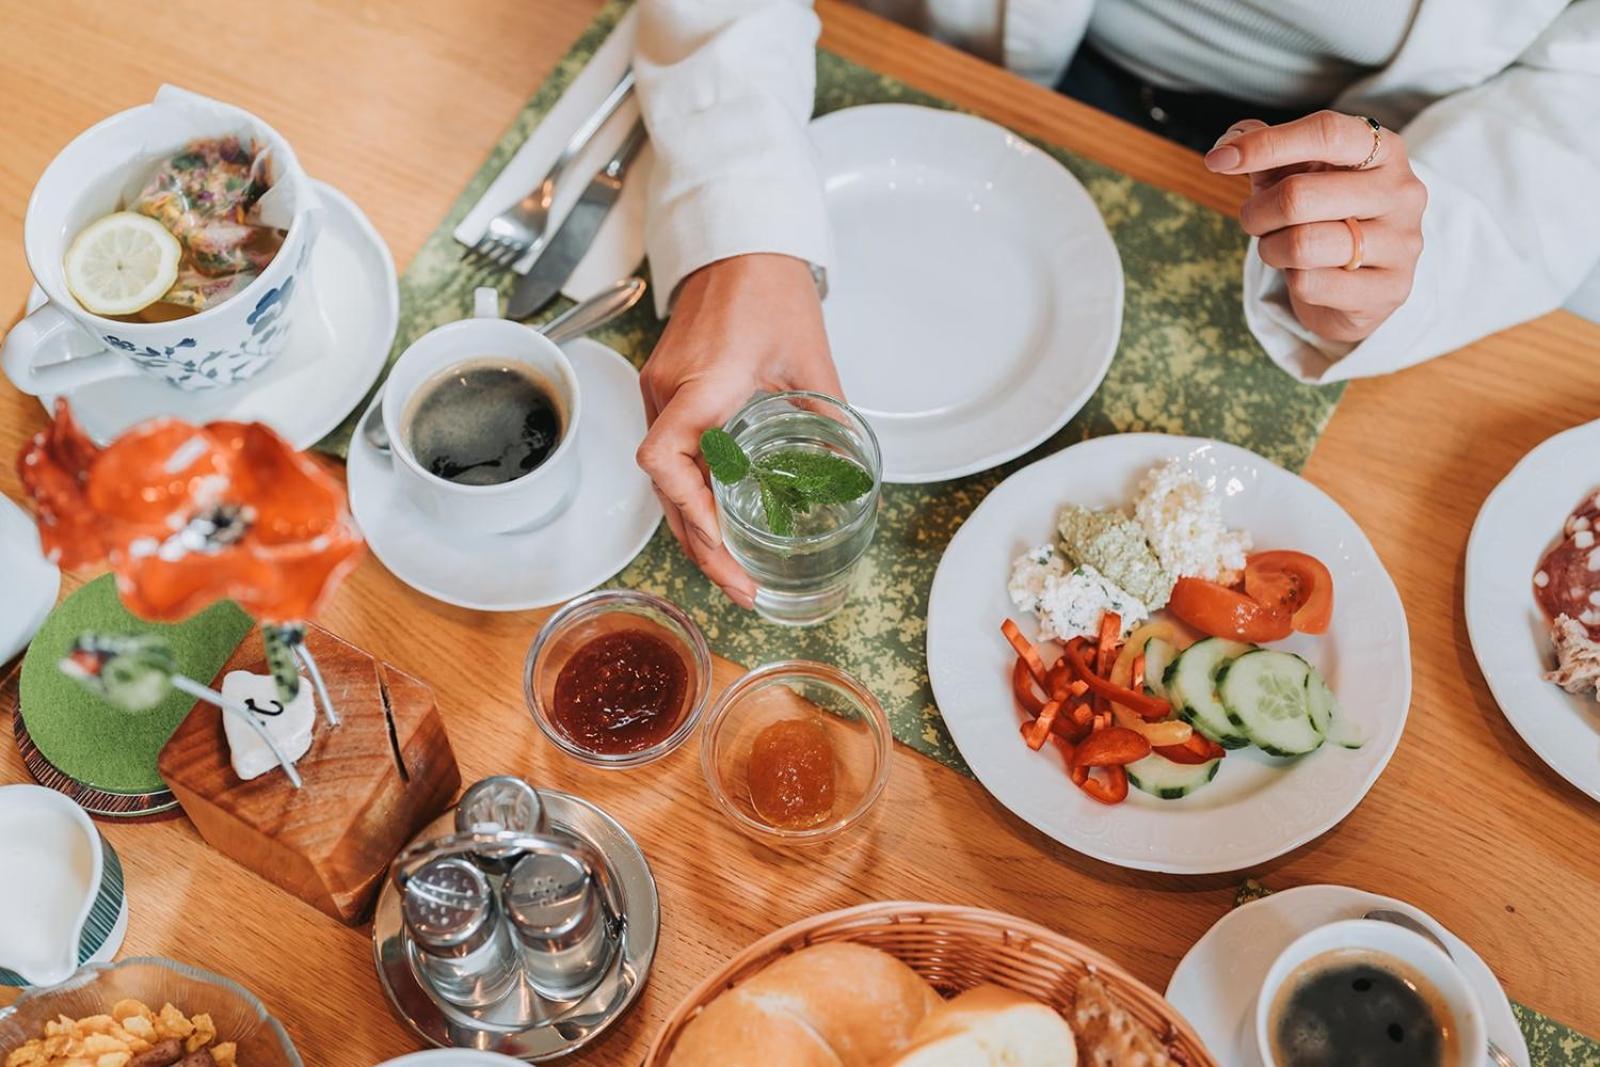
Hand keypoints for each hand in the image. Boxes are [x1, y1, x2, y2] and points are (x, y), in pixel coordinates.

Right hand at [636, 253, 839, 607]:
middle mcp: (668, 394)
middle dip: (703, 547)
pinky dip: (693, 499)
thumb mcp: (811, 360)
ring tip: (735, 573)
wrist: (737, 246)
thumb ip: (831, 419)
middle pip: (666, 490)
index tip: (724, 544)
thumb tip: (856, 478)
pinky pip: (671, 458)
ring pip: (666, 482)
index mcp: (702, 384)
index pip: (665, 459)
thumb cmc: (770, 290)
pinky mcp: (667, 395)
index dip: (691, 510)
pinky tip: (721, 527)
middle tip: (744, 589)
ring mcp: (661, 395)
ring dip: (696, 531)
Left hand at [1204, 110, 1426, 343]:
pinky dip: (1293, 283)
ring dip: (1270, 249)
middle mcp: (1401, 191)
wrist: (1360, 283)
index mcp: (1383, 149)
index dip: (1266, 144)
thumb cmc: (1324, 217)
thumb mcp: (1295, 175)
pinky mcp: (1390, 289)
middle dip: (1257, 213)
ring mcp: (1402, 242)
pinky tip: (1307, 276)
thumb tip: (1227, 144)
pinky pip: (1311, 285)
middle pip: (1299, 195)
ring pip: (1301, 245)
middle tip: (1254, 221)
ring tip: (1278, 248)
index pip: (1325, 133)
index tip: (1219, 160)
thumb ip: (1263, 152)